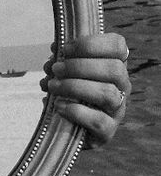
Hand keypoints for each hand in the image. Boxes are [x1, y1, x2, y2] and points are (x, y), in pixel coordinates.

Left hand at [41, 33, 129, 148]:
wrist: (67, 127)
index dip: (91, 44)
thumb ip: (63, 58)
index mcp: (116, 64)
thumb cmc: (68, 92)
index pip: (117, 46)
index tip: (66, 48)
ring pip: (107, 94)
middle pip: (114, 69)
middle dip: (79, 66)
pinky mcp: (108, 131)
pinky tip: (58, 106)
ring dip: (74, 87)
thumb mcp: (65, 71)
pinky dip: (76, 111)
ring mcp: (118, 110)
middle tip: (56, 69)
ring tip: (52, 86)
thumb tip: (55, 48)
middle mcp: (122, 86)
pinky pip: (99, 121)